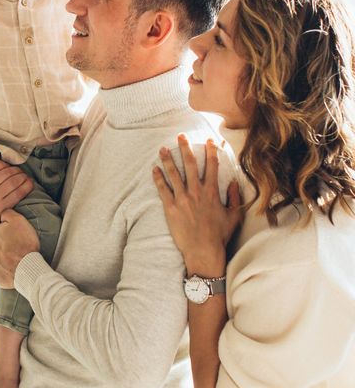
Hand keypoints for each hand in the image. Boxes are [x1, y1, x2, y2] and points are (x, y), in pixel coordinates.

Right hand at [0, 153, 33, 239]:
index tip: (7, 167)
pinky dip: (26, 187)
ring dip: (23, 177)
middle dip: (16, 170)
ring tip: (25, 176)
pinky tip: (29, 183)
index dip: (5, 164)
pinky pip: (17, 194)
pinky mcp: (0, 208)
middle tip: (20, 171)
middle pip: (6, 172)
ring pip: (13, 182)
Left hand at [0, 209, 40, 287]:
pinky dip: (0, 268)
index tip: (16, 237)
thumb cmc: (25, 245)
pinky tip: (10, 267)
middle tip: (15, 248)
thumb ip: (8, 213)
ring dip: (0, 256)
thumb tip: (2, 213)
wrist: (28, 270)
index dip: (7, 232)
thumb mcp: (20, 221)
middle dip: (2, 244)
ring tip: (13, 259)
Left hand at [152, 135, 242, 274]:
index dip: (211, 151)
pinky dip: (158, 178)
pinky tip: (154, 168)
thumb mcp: (234, 217)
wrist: (203, 251)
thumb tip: (234, 183)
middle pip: (190, 164)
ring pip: (173, 174)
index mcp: (212, 192)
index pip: (212, 166)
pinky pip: (162, 189)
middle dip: (185, 147)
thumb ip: (234, 198)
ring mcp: (182, 199)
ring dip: (168, 159)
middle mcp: (196, 192)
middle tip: (180, 135)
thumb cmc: (219, 236)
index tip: (209, 140)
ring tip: (163, 148)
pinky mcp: (170, 208)